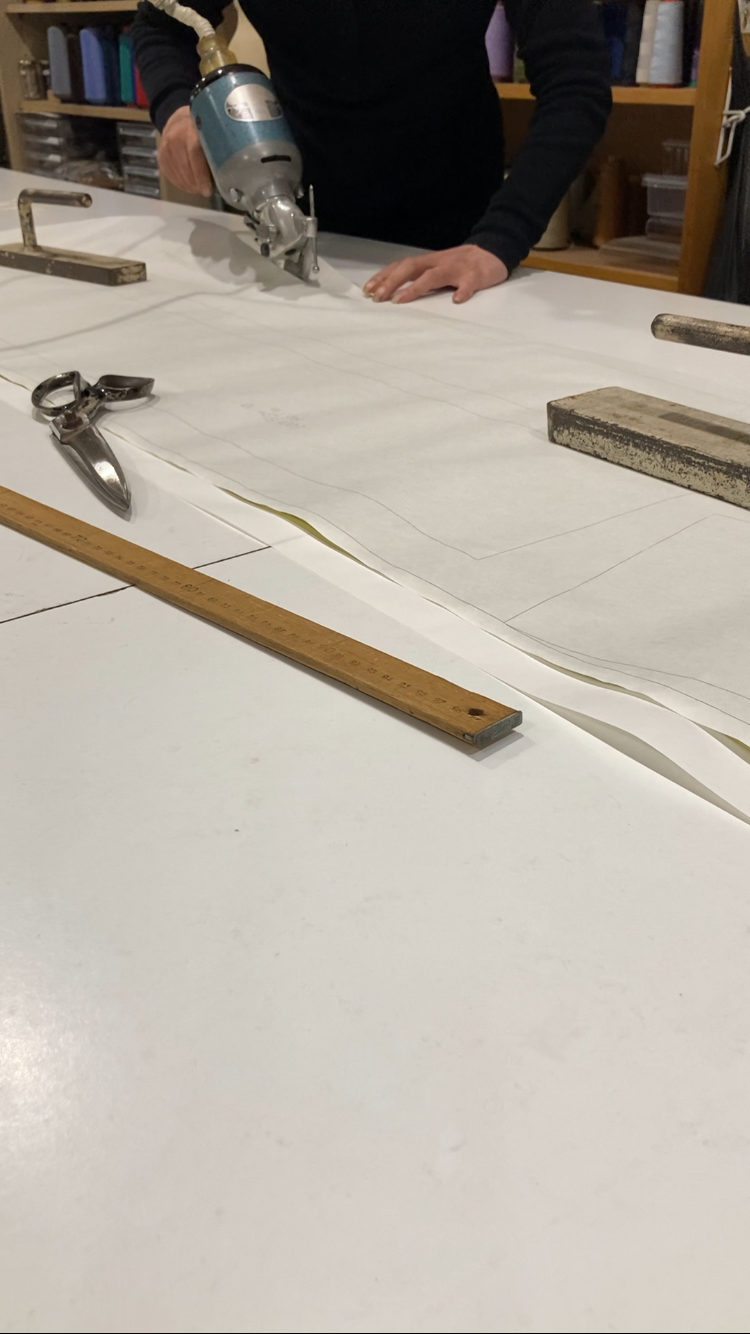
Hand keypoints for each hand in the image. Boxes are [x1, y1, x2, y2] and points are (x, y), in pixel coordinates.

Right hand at [157, 106, 212, 197]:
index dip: (201, 175)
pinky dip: (180, 183)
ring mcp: (165, 146)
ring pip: (177, 173)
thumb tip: (226, 174)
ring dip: (188, 185)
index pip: (194, 153)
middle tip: (205, 192)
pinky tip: (189, 187)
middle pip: (185, 166)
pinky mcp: (161, 155)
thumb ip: (216, 148)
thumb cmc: (202, 130)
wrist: (180, 121)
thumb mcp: (211, 132)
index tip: (208, 190)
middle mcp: (175, 136)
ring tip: (198, 190)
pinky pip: (170, 174)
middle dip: (196, 183)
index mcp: (191, 129)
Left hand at [363, 244, 508, 305]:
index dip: (384, 276)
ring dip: (415, 288)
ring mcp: (456, 268)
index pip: (401, 266)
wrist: (492, 252)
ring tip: (400, 300)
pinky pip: (468, 284)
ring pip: (434, 276)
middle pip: (411, 268)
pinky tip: (457, 300)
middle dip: (392, 282)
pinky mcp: (475, 276)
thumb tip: (393, 291)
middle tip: (377, 298)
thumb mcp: (436, 268)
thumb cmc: (460, 265)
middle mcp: (438, 262)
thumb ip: (419, 277)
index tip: (367, 289)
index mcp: (428, 262)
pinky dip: (463, 291)